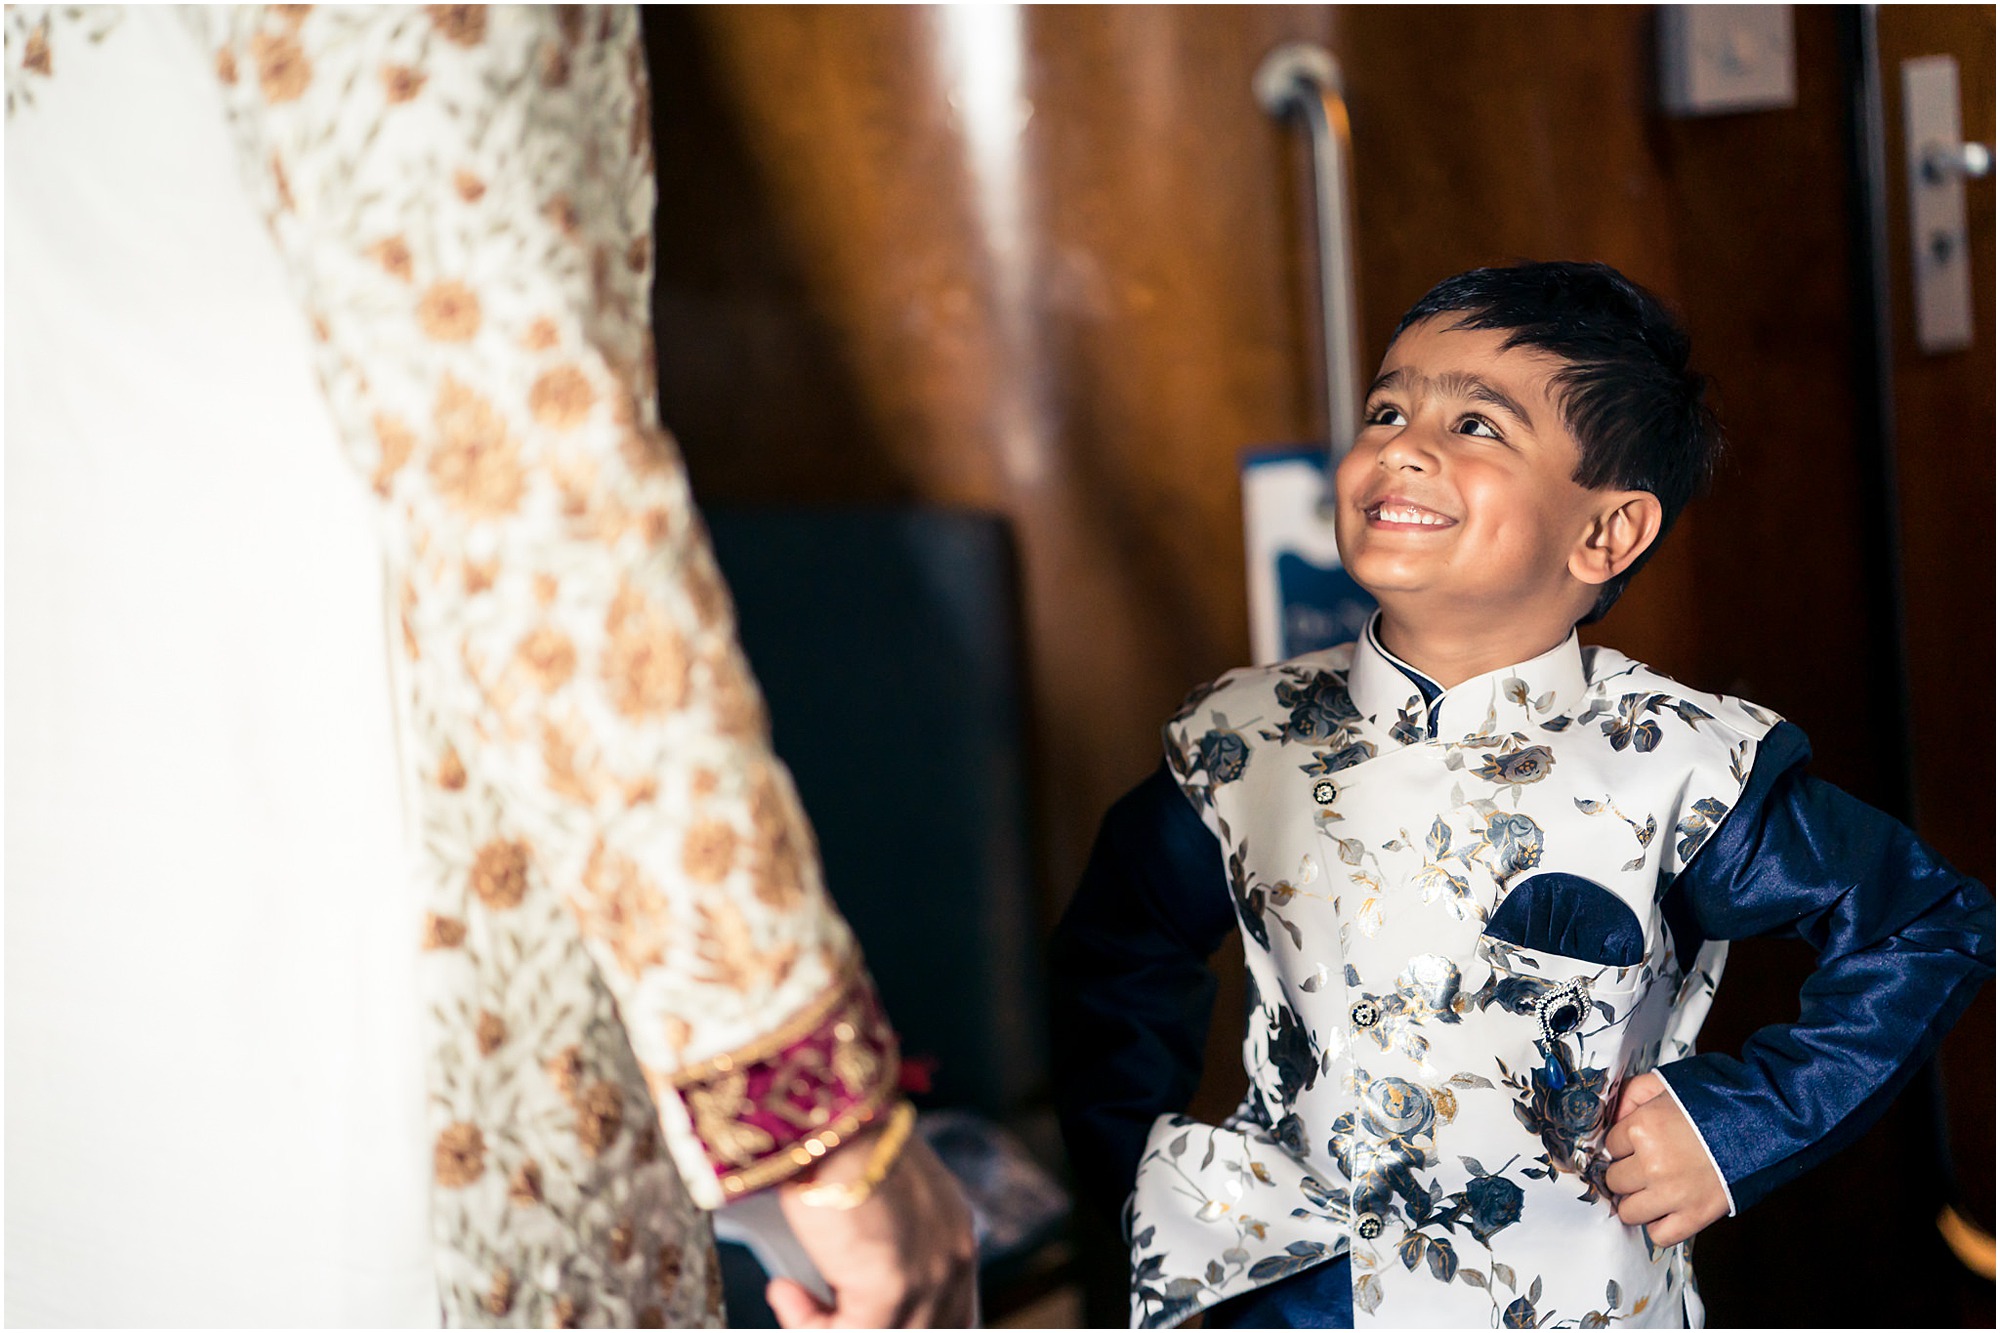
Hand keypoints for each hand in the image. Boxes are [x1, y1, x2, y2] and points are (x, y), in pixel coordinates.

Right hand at [767, 1121, 977, 1327]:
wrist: (828, 1114)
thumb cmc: (840, 1135)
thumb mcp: (877, 1186)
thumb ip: (883, 1232)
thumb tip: (846, 1271)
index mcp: (954, 1228)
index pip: (948, 1307)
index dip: (898, 1319)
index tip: (840, 1306)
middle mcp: (953, 1255)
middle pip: (931, 1326)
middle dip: (868, 1326)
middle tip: (823, 1318)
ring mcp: (929, 1277)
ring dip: (830, 1325)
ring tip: (793, 1301)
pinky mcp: (892, 1291)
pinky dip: (808, 1324)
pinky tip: (783, 1292)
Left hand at [1603, 1072, 1728, 1246]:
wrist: (1764, 1122)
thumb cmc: (1713, 1100)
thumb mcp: (1664, 1083)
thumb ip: (1630, 1095)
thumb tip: (1611, 1118)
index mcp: (1642, 1127)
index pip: (1610, 1145)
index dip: (1623, 1144)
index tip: (1637, 1143)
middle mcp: (1652, 1163)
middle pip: (1614, 1179)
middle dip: (1627, 1171)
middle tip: (1646, 1164)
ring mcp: (1673, 1194)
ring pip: (1628, 1210)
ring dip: (1638, 1200)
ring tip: (1654, 1188)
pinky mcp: (1696, 1216)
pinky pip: (1659, 1235)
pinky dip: (1660, 1225)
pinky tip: (1668, 1209)